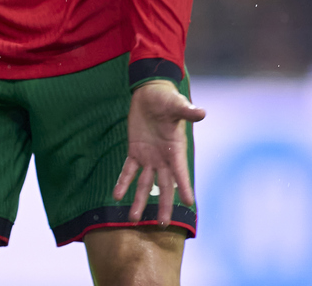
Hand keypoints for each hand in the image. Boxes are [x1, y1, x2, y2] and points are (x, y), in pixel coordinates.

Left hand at [113, 80, 204, 227]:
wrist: (150, 93)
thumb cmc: (166, 98)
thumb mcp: (176, 104)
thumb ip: (186, 111)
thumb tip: (201, 112)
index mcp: (175, 149)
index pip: (180, 171)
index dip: (184, 186)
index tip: (189, 203)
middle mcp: (163, 158)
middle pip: (164, 186)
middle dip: (163, 204)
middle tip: (162, 225)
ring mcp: (148, 157)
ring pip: (144, 184)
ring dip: (139, 200)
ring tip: (133, 218)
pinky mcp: (135, 151)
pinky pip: (128, 170)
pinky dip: (123, 182)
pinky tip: (116, 195)